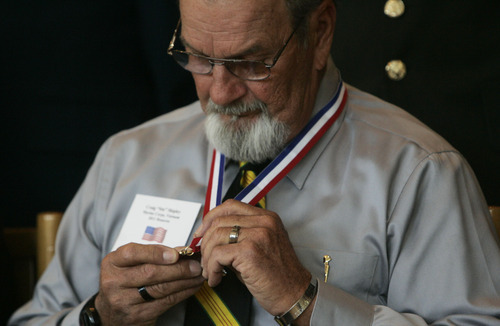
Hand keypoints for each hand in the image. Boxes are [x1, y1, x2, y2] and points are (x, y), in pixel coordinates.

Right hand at [96, 243, 203, 325]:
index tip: (175, 254)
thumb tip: (181, 250)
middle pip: (150, 273)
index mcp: (112, 263)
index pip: (132, 253)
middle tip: (196, 265)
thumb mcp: (128, 264)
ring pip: (160, 289)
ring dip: (184, 280)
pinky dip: (183, 293)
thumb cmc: (125, 281)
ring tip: (198, 274)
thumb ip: (151, 255)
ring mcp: (124, 301)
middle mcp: (114, 282)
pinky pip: (165, 302)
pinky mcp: (137, 315)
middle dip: (178, 268)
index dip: (156, 253)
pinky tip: (192, 286)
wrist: (111, 313)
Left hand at [195, 199, 311, 315]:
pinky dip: (211, 268)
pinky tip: (216, 278)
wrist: (294, 294)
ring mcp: (258, 235)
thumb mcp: (260, 246)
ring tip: (210, 272)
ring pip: (216, 236)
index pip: (230, 206)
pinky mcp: (250, 251)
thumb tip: (209, 237)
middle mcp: (263, 222)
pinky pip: (218, 254)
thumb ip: (239, 236)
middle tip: (204, 259)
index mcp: (266, 217)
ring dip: (207, 257)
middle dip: (205, 242)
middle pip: (220, 221)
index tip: (201, 233)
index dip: (211, 218)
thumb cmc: (277, 275)